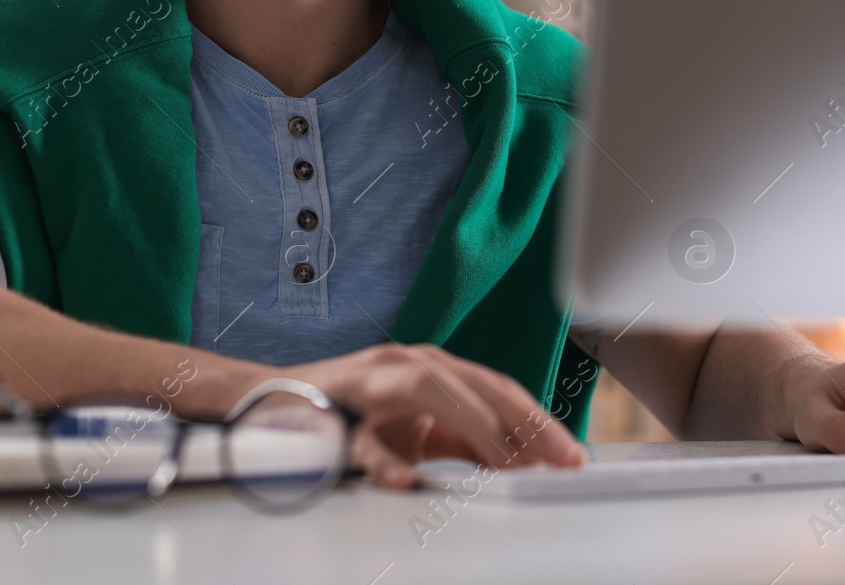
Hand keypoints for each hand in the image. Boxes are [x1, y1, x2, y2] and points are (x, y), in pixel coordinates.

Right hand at [288, 343, 587, 488]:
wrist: (273, 405)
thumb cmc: (351, 417)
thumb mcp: (419, 431)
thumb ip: (466, 442)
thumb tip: (521, 462)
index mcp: (434, 371)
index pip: (499, 389)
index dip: (538, 420)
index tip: (571, 455)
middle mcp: (409, 364)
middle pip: (479, 382)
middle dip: (524, 419)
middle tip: (558, 456)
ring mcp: (372, 379)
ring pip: (430, 387)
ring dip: (473, 422)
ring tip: (505, 458)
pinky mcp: (333, 408)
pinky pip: (362, 435)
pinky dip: (384, 458)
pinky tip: (403, 480)